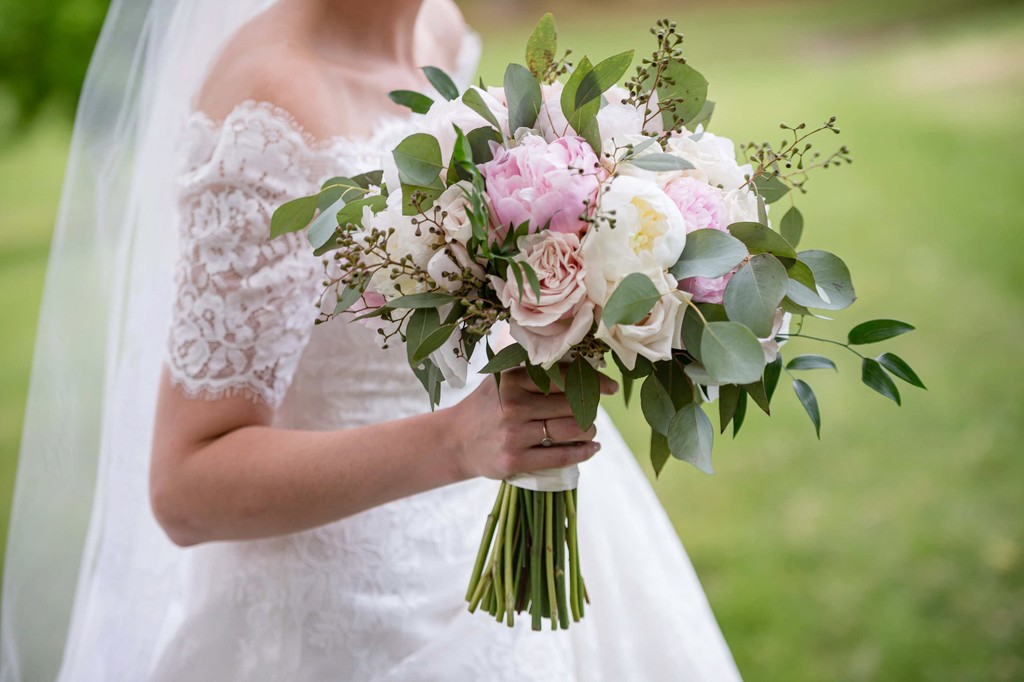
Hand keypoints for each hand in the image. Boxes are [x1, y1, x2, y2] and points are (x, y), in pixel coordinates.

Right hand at [447, 367, 618, 480]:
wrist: (456, 440)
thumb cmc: (489, 405)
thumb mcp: (503, 379)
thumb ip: (535, 369)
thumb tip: (583, 361)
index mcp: (512, 378)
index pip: (564, 377)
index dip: (593, 381)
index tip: (611, 387)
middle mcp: (513, 404)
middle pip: (572, 404)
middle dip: (589, 409)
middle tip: (591, 411)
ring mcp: (514, 433)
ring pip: (571, 430)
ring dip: (589, 431)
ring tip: (589, 430)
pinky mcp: (514, 459)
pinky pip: (561, 456)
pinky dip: (583, 452)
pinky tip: (591, 448)